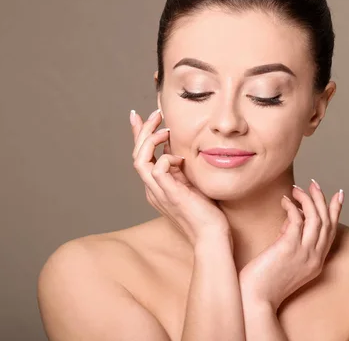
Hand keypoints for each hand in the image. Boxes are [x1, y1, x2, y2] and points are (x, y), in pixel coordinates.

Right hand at [130, 109, 230, 246]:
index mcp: (157, 186)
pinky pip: (157, 169)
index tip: (138, 115)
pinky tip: (179, 157)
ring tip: (164, 128)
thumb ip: (180, 167)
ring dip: (149, 140)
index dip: (138, 135)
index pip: (142, 156)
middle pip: (136, 155)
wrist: (212, 235)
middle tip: (155, 114)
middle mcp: (153, 189)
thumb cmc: (206, 211)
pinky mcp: (170, 195)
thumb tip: (175, 147)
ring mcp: (159, 193)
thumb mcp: (190, 182)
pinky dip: (165, 157)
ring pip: (140, 160)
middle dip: (142, 131)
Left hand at [238, 180, 342, 310]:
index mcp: (316, 263)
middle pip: (326, 222)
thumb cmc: (264, 283)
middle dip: (322, 200)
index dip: (335, 212)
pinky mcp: (289, 248)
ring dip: (308, 200)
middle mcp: (314, 258)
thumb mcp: (285, 261)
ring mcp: (303, 253)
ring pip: (315, 219)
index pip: (331, 232)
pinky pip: (296, 219)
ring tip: (297, 189)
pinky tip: (284, 201)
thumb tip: (289, 221)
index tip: (338, 195)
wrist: (255, 300)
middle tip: (314, 184)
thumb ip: (291, 241)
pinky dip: (292, 207)